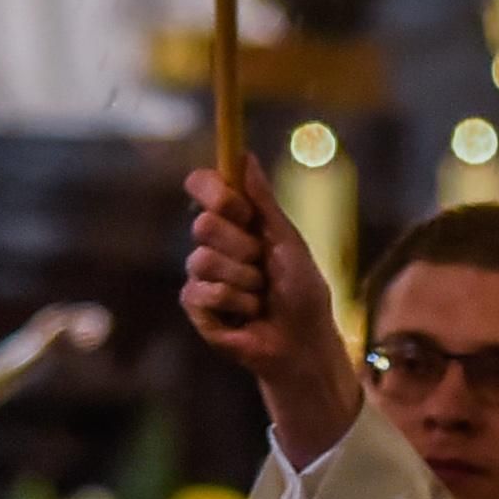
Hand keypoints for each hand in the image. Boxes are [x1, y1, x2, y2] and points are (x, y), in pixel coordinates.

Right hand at [180, 166, 360, 462]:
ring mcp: (201, 274)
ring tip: (261, 295)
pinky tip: (248, 314)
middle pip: (204, 223)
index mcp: (236, 220)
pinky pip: (204, 292)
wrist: (302, 342)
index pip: (204, 186)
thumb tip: (246, 156)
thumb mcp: (289, 242)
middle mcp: (213, 242)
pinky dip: (236, 303)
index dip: (214, 191)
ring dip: (245, 280)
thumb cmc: (302, 292)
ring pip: (203, 260)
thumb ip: (265, 202)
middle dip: (242, 246)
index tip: (237, 207)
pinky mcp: (196, 304)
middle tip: (264, 264)